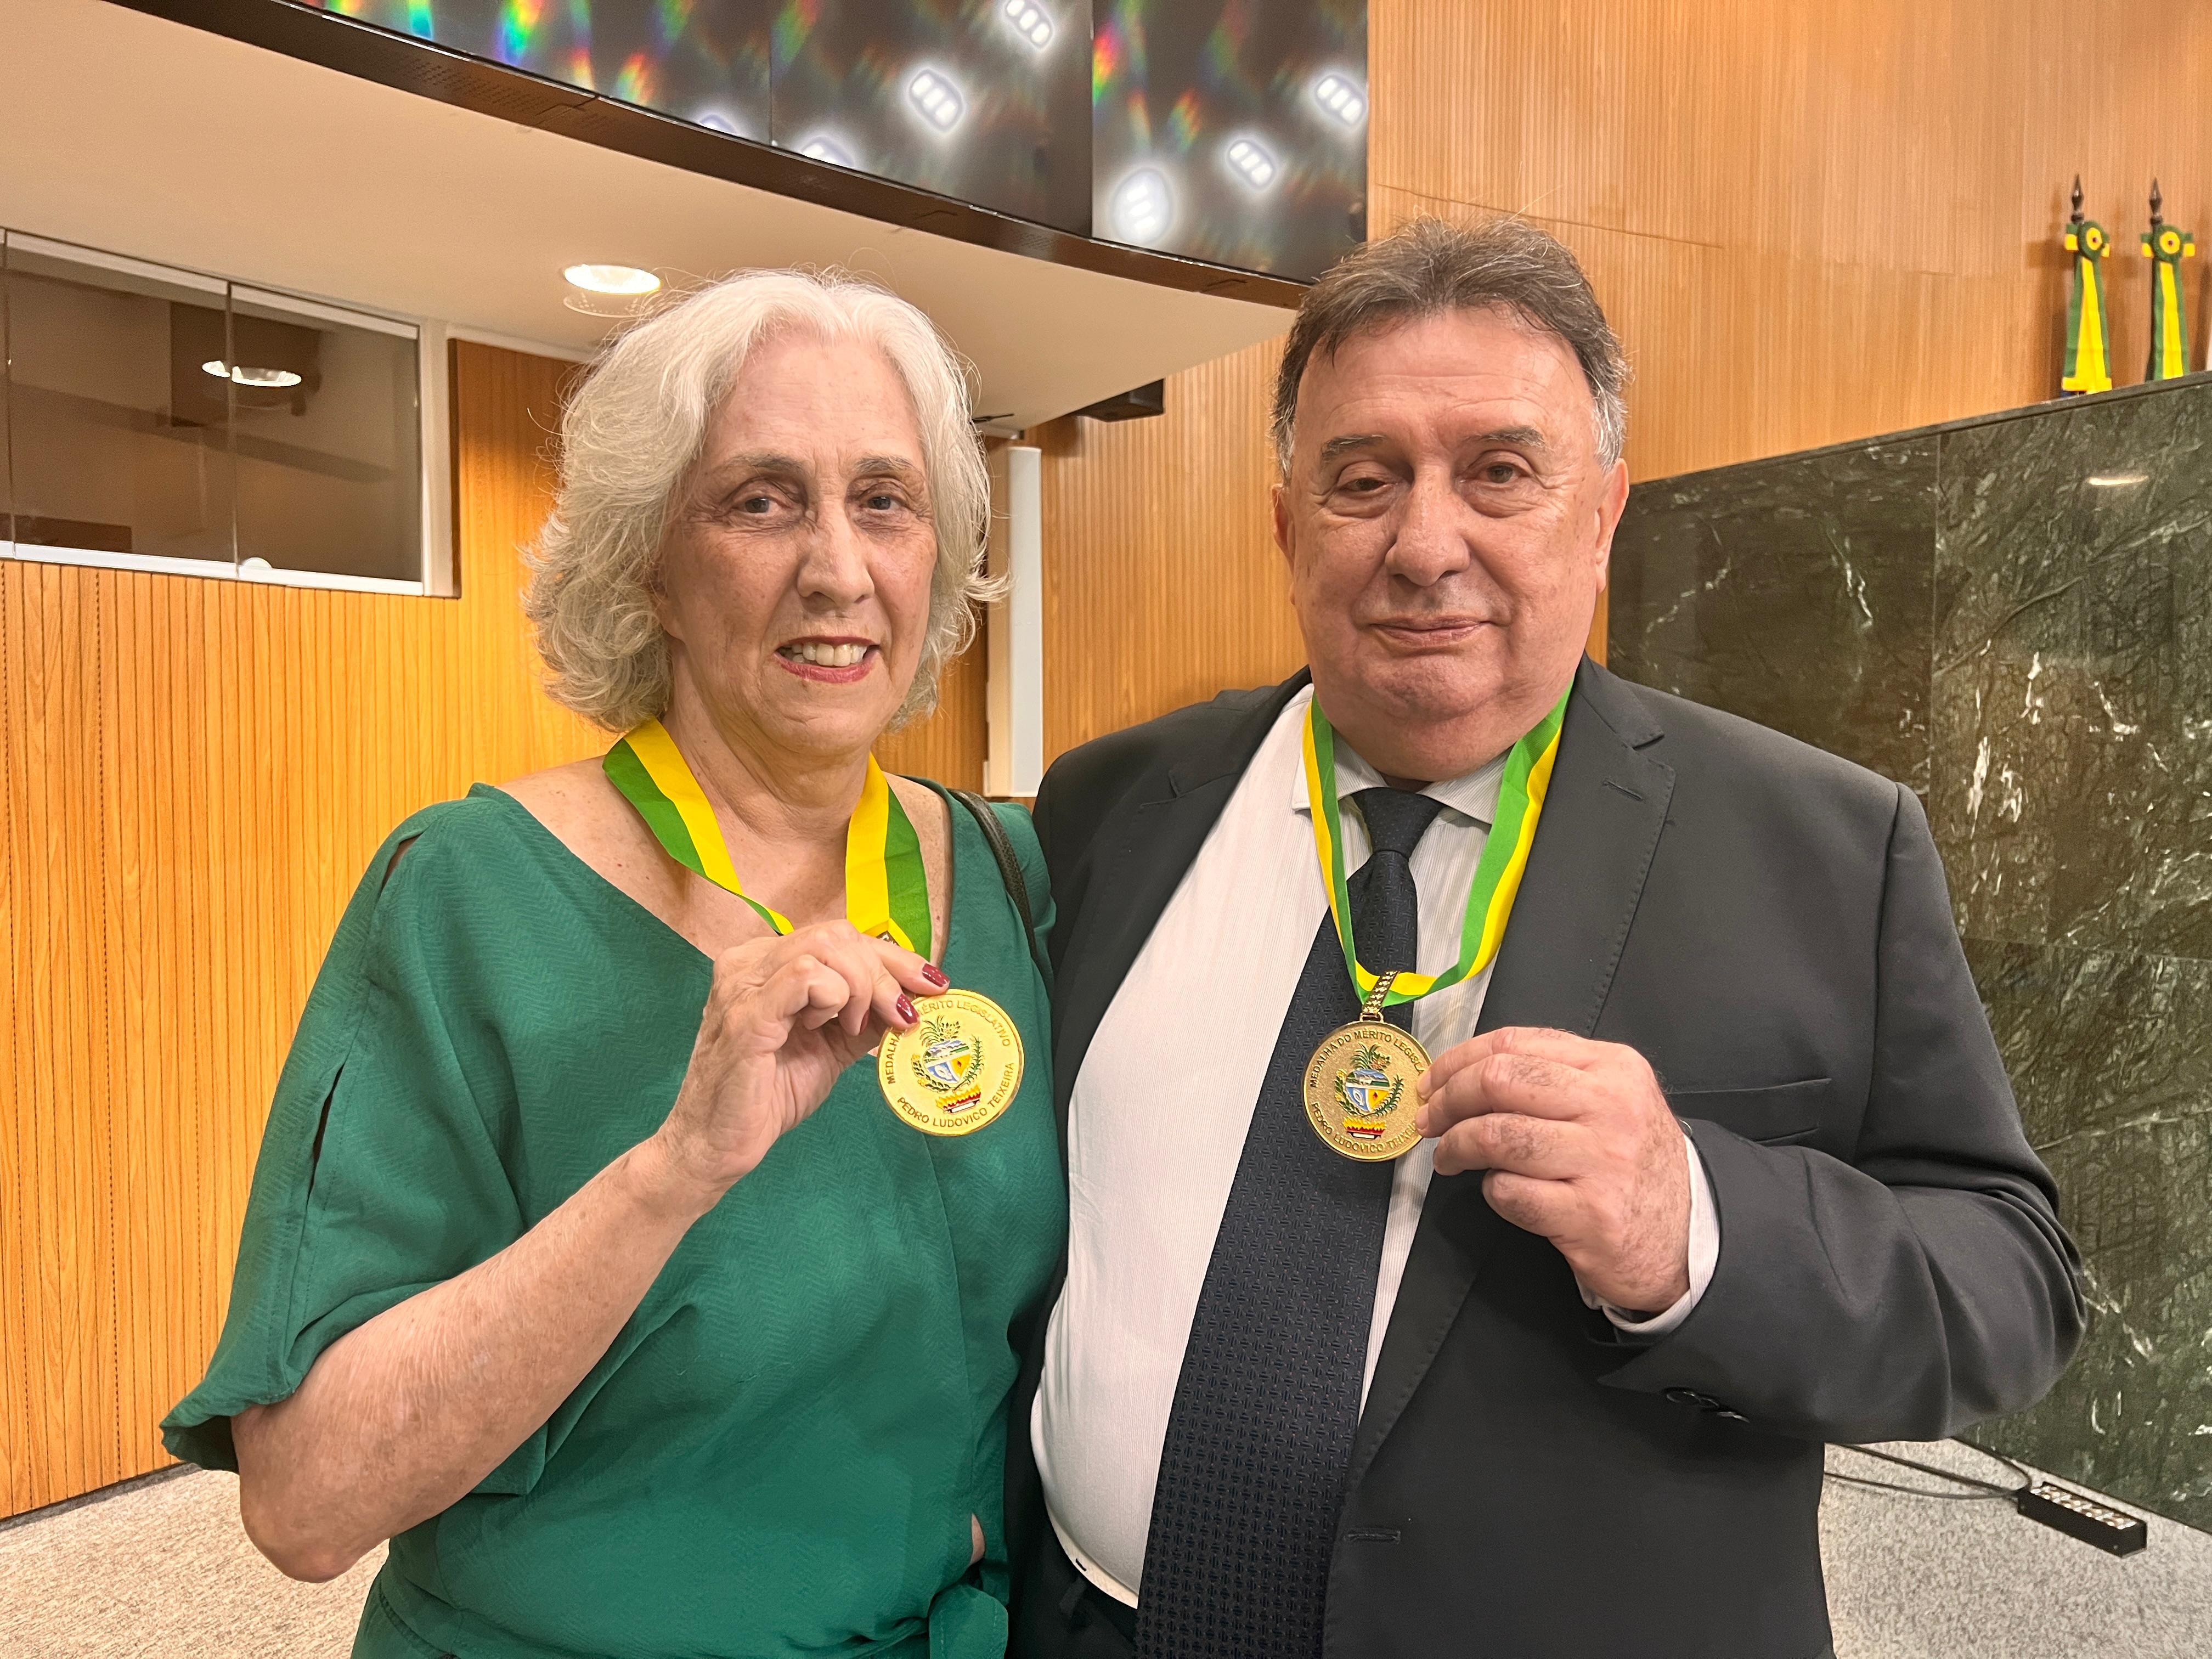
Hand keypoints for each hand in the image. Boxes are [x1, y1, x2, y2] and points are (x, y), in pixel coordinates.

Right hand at [648, 923, 943, 1208]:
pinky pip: (807, 976)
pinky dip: (834, 998)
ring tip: (854, 1028)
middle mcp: (750, 962)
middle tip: (901, 1014)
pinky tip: (826, 1029)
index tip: (931, 984)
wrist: (719, 1144)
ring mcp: (744, 984)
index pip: (840, 936)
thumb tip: (913, 1000)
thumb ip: (863, 1018)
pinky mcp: (746, 1014)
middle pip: (838, 934)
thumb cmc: (769, 1095)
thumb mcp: (830, 1047)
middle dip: (886, 970)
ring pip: (826, 946)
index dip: (893, 956)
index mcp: (768, 964)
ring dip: (861, 986)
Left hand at [1415, 1027, 1689, 1313]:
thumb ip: (1551, 1077)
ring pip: (1498, 1136)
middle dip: (1449, 1100)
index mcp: (1612, 1067)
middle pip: (1499, 1081)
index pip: (1513, 1044)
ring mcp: (1603, 1161)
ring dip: (1457, 1147)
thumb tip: (1463, 1075)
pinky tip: (1498, 1191)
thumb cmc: (1634, 1164)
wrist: (1688, 1237)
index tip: (1432, 1083)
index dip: (1457, 1061)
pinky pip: (1511, 1192)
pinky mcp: (1590, 1215)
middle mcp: (1611, 1107)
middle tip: (1431, 1121)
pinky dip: (1491, 1190)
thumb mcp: (1613, 1099)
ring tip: (1449, 1158)